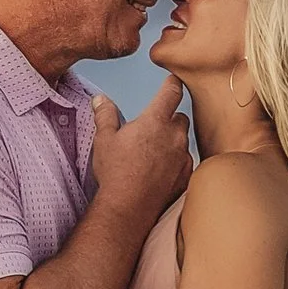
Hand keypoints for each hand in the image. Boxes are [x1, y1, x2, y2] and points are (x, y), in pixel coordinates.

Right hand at [90, 76, 190, 223]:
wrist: (129, 208)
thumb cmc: (116, 173)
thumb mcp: (104, 139)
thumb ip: (105, 115)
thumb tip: (100, 100)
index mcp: (155, 121)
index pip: (171, 92)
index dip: (173, 84)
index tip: (173, 81)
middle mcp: (174, 136)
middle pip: (180, 118)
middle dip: (170, 120)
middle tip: (153, 130)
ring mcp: (183, 157)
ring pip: (183, 142)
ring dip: (172, 144)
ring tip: (153, 156)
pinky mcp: (186, 176)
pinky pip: (185, 163)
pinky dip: (176, 164)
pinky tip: (160, 174)